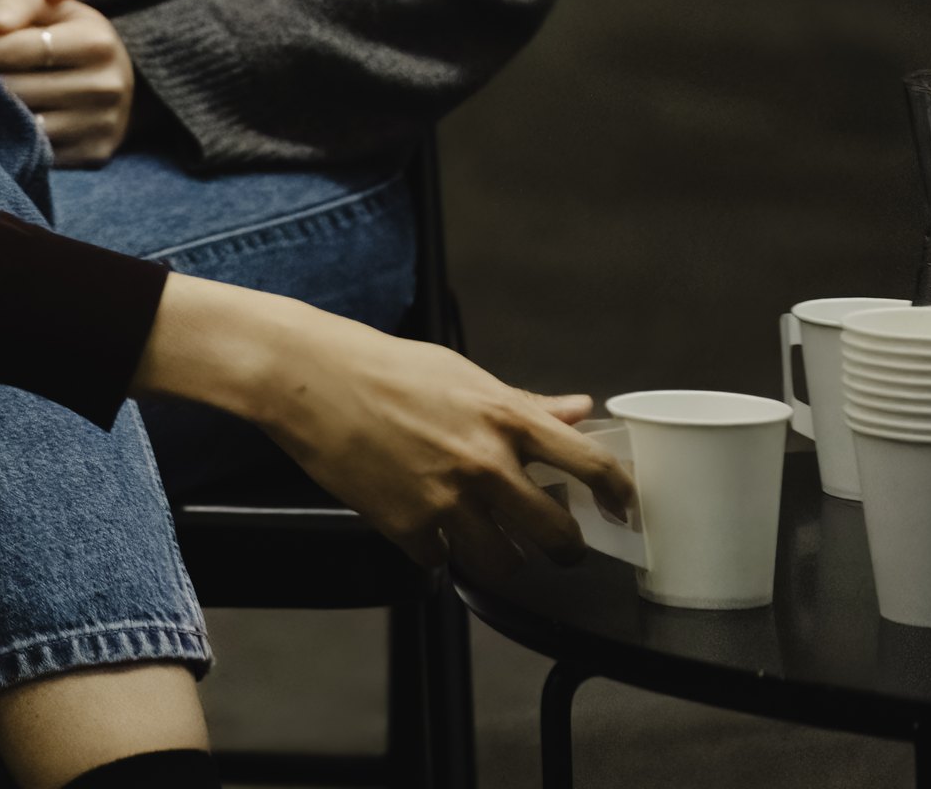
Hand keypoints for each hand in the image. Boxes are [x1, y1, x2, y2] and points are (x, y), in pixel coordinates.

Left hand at [0, 0, 134, 166]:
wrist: (100, 74)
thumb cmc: (54, 26)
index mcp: (97, 40)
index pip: (18, 48)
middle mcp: (108, 86)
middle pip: (18, 90)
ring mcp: (103, 126)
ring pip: (24, 127)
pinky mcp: (94, 156)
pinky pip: (37, 154)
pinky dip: (10, 141)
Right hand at [137, 275, 636, 586]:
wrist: (307, 377)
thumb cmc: (382, 367)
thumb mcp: (461, 374)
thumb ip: (524, 403)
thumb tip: (579, 412)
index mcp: (504, 418)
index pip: (593, 467)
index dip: (622, 497)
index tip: (624, 511)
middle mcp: (484, 463)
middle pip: (556, 537)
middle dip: (562, 549)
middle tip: (554, 547)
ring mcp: (445, 499)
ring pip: (503, 564)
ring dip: (500, 559)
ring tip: (487, 543)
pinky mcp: (405, 525)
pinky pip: (439, 561)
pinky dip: (436, 553)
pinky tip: (425, 529)